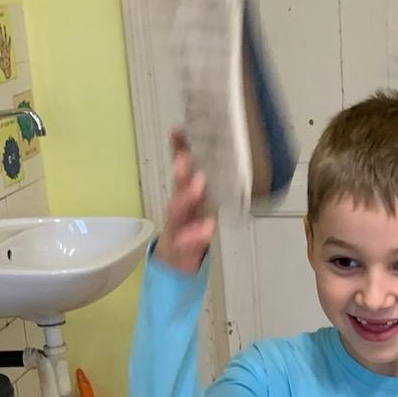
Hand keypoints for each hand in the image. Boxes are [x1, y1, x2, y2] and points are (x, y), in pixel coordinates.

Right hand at [153, 130, 216, 274]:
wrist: (176, 264)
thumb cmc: (191, 229)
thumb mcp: (200, 205)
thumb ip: (205, 184)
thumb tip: (222, 158)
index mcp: (186, 194)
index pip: (181, 168)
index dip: (178, 149)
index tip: (177, 132)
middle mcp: (180, 208)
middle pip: (178, 186)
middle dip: (181, 171)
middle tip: (185, 158)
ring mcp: (179, 227)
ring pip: (178, 210)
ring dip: (187, 196)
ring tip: (198, 185)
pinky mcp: (183, 246)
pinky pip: (189, 240)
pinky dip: (197, 234)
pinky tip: (207, 228)